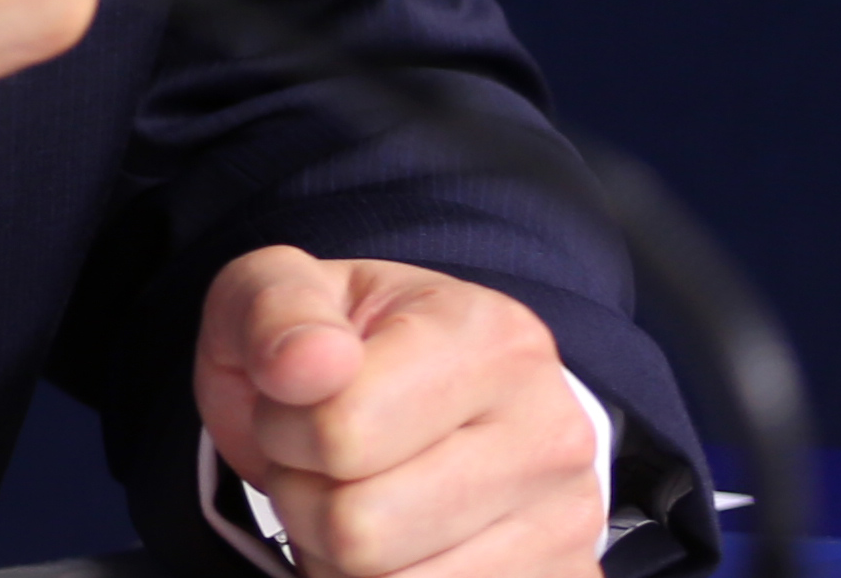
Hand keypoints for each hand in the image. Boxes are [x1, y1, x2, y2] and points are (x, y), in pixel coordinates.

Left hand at [195, 248, 603, 577]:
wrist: (437, 395)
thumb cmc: (354, 347)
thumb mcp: (286, 289)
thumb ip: (275, 312)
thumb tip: (303, 363)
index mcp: (489, 339)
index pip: (343, 432)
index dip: (286, 430)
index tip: (298, 405)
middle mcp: (548, 434)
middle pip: (360, 530)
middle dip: (307, 501)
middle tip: (323, 463)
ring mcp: (566, 522)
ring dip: (338, 557)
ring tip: (355, 497)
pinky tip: (394, 546)